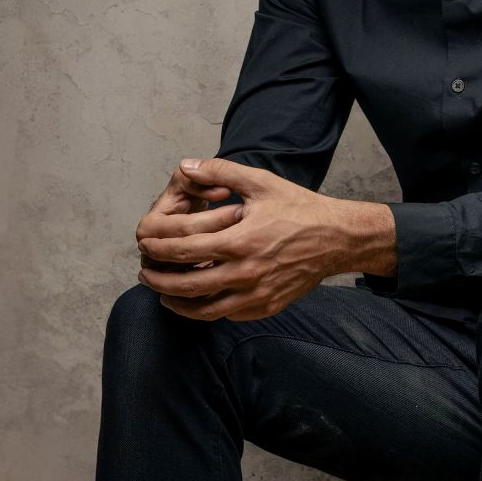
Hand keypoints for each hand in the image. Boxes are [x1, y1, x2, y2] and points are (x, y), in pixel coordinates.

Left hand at [135, 157, 346, 321]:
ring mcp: (256, 294)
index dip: (157, 248)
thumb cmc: (298, 208)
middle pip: (187, 286)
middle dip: (158, 281)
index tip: (144, 245)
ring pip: (204, 310)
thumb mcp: (260, 183)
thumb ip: (220, 172)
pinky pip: (228, 314)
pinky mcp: (267, 306)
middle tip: (144, 274)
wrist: (337, 238)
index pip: (183, 250)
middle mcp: (245, 272)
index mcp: (239, 241)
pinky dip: (206, 310)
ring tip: (163, 295)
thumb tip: (186, 166)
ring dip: (177, 304)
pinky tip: (197, 301)